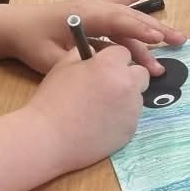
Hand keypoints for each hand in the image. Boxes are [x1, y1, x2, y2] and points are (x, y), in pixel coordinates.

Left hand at [1, 0, 185, 75]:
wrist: (15, 26)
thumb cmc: (31, 42)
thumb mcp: (51, 58)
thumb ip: (79, 60)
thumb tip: (106, 66)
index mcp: (84, 15)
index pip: (117, 22)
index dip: (139, 32)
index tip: (159, 41)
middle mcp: (94, 6)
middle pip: (131, 17)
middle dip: (156, 30)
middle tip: (179, 41)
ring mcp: (96, 6)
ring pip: (130, 16)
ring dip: (153, 27)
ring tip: (178, 37)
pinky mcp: (96, 10)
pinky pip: (123, 1)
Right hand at [25, 46, 149, 172]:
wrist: (49, 138)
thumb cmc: (51, 100)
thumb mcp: (63, 67)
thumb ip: (82, 54)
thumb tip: (94, 52)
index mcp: (111, 65)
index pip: (124, 53)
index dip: (113, 59)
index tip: (102, 68)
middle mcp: (128, 84)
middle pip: (140, 73)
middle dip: (127, 76)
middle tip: (107, 86)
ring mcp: (132, 109)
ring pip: (137, 97)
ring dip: (125, 97)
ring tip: (101, 108)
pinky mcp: (131, 130)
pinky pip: (132, 117)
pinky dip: (121, 118)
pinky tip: (101, 124)